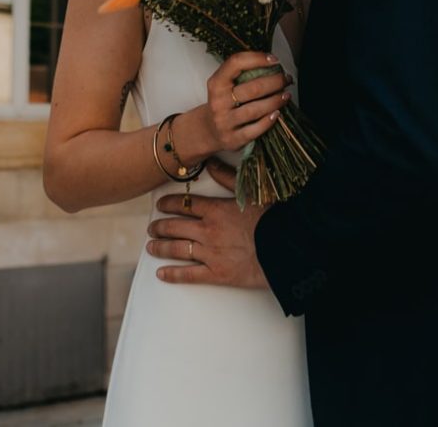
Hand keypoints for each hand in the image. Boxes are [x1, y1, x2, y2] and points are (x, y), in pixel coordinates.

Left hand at [147, 162, 268, 288]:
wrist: (286, 248)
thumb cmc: (273, 219)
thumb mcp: (252, 193)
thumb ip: (229, 178)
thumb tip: (211, 163)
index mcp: (216, 209)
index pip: (185, 204)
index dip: (169, 204)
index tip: (160, 205)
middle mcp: (207, 230)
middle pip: (175, 226)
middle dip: (160, 226)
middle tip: (152, 227)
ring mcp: (210, 253)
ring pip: (177, 249)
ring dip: (161, 247)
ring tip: (151, 246)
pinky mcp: (216, 274)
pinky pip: (188, 275)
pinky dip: (173, 274)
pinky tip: (161, 273)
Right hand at [172, 51, 290, 162]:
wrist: (208, 130)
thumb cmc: (223, 101)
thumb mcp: (223, 84)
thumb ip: (240, 73)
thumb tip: (272, 63)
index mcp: (216, 84)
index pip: (236, 63)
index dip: (257, 58)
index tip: (274, 59)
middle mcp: (218, 102)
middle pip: (253, 88)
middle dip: (275, 82)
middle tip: (286, 79)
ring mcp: (225, 122)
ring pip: (256, 110)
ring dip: (276, 100)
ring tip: (286, 95)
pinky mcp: (233, 139)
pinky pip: (255, 129)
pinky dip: (269, 120)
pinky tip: (277, 113)